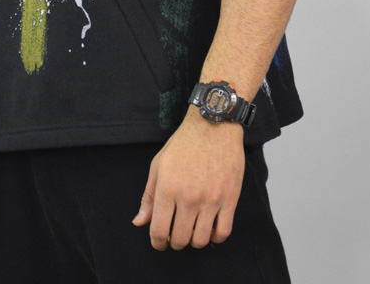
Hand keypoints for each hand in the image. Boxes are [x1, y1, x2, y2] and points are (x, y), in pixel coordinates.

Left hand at [132, 108, 244, 249]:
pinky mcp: (230, 199)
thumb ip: (148, 196)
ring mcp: (211, 200)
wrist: (213, 126)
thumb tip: (139, 222)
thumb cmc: (183, 144)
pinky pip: (223, 232)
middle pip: (180, 239)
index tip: (159, 242)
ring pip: (201, 240)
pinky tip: (210, 229)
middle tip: (175, 235)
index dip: (157, 242)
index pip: (159, 231)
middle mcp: (189, 198)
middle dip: (174, 242)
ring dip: (193, 241)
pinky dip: (215, 237)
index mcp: (168, 189)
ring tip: (191, 231)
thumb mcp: (159, 166)